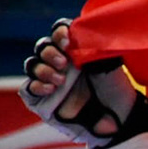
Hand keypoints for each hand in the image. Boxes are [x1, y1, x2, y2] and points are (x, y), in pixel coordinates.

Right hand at [19, 19, 136, 146]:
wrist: (118, 116)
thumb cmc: (115, 88)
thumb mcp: (109, 64)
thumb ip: (94, 47)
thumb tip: (81, 33)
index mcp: (75, 49)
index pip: (59, 32)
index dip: (59, 32)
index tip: (67, 40)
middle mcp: (60, 62)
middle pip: (42, 47)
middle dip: (50, 52)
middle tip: (64, 62)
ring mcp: (50, 80)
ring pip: (32, 65)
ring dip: (43, 69)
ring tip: (61, 80)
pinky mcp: (43, 99)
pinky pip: (29, 88)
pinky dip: (37, 85)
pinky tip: (51, 89)